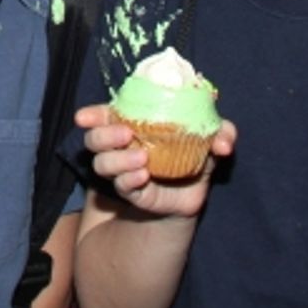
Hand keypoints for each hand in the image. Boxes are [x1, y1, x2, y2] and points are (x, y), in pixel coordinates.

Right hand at [75, 103, 235, 216]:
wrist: (197, 192)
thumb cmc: (197, 154)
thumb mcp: (212, 139)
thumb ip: (222, 133)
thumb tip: (224, 143)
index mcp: (133, 123)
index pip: (103, 115)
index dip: (91, 114)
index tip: (83, 117)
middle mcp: (122, 145)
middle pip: (94, 138)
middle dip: (103, 135)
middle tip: (126, 134)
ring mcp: (124, 170)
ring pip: (102, 163)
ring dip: (117, 160)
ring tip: (142, 159)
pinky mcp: (132, 192)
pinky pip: (121, 186)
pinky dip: (128, 179)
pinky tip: (142, 177)